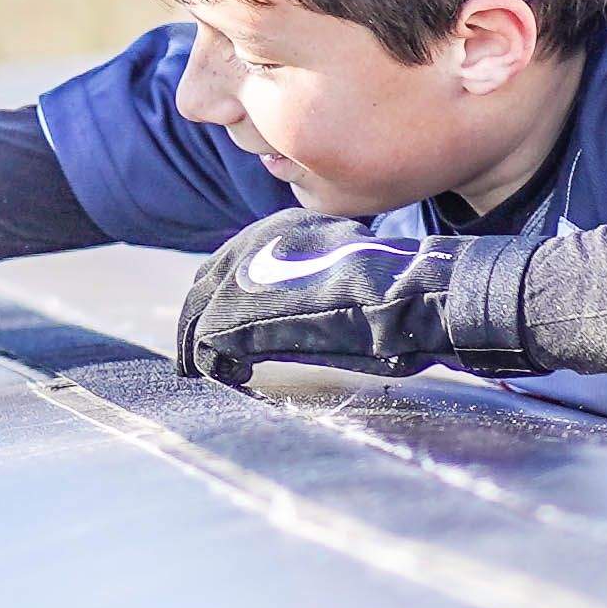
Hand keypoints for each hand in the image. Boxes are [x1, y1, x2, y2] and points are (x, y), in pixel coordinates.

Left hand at [171, 208, 531, 392]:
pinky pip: (205, 344)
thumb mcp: (345, 270)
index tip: (224, 329)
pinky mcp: (237, 314)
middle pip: (203, 285)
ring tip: (213, 373)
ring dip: (202, 349)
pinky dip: (213, 366)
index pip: (229, 262)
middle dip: (199, 323)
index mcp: (282, 228)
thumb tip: (290, 309)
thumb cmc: (398, 291)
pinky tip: (236, 379)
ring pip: (196, 314)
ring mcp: (242, 277)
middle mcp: (254, 243)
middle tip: (202, 358)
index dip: (221, 299)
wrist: (410, 296)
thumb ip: (309, 278)